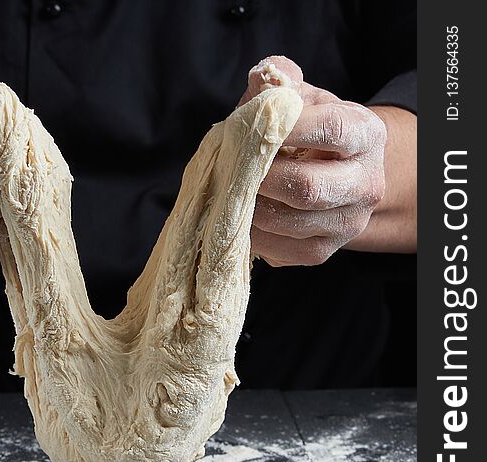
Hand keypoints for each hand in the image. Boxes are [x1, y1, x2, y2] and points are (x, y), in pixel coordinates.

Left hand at [240, 57, 386, 265]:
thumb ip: (280, 85)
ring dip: (250, 209)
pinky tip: (238, 216)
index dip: (289, 129)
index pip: (332, 130)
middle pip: (308, 188)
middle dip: (261, 179)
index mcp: (366, 135)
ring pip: (289, 222)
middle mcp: (366, 184)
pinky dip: (250, 234)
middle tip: (233, 169)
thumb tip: (266, 75)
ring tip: (229, 192)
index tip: (254, 126)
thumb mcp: (300, 101)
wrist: (334, 177)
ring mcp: (346, 223)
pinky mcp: (322, 251)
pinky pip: (279, 249)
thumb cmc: (308, 133)